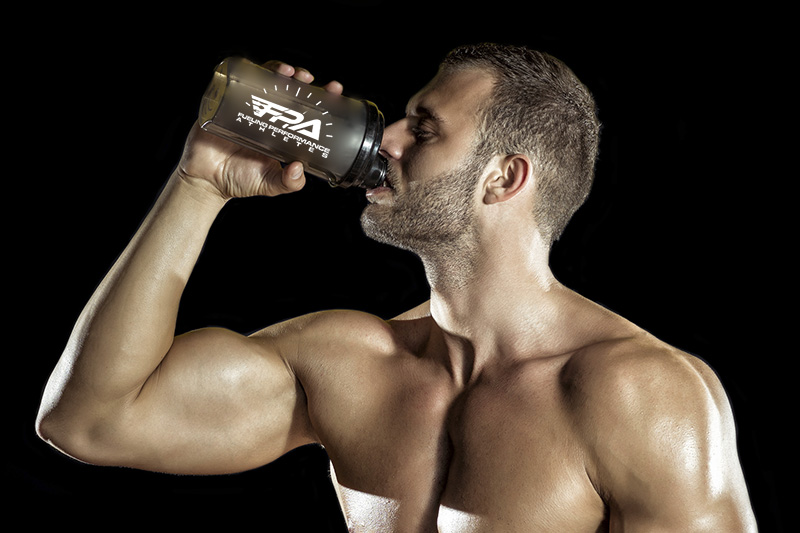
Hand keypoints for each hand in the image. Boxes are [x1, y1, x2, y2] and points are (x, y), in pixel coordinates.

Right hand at [176, 61, 343, 200]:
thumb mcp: (270, 184)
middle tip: (308, 79)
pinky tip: (256, 71)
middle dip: (301, 79)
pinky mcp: (224, 102)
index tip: (334, 90)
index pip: (306, 109)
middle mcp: (267, 115)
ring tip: (287, 72)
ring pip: (265, 80)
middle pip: (288, 89)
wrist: (205, 180)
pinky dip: (247, 71)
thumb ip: (287, 182)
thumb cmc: (239, 180)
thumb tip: (298, 169)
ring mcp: (246, 106)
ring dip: (277, 70)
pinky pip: (236, 81)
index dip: (321, 98)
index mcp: (282, 130)